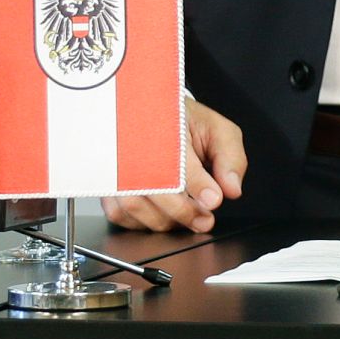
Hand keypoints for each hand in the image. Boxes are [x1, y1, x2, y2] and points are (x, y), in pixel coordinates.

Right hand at [102, 97, 245, 232]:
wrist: (154, 116)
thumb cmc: (187, 125)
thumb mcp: (218, 130)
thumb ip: (230, 158)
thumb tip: (232, 189)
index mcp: (166, 123)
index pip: (180, 159)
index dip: (198, 184)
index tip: (213, 201)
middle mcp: (134, 144)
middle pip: (154, 188)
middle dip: (183, 211)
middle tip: (205, 220)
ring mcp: (117, 165)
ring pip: (134, 206)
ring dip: (164, 220)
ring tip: (188, 219)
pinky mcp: (107, 184)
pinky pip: (119, 214)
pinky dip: (142, 223)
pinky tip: (162, 217)